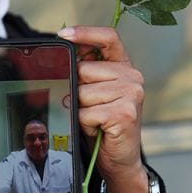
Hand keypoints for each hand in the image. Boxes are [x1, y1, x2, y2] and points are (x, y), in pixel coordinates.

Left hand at [58, 25, 149, 192]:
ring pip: (82, 92)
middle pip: (84, 69)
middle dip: (77, 89)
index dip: (85, 33)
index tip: (63, 34)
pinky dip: (85, 123)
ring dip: (80, 109)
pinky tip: (97, 128)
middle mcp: (132, 77)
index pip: (108, 37)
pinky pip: (86, 111)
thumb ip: (84, 73)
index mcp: (124, 67)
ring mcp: (131, 94)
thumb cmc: (103, 125)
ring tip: (94, 120)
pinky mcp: (125, 112)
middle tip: (88, 107)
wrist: (120, 159)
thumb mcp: (93, 93)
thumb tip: (59, 59)